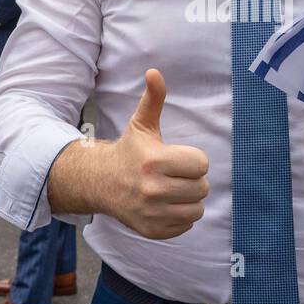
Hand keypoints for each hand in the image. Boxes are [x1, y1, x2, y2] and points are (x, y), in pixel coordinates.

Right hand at [106, 69, 207, 239]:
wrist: (101, 183)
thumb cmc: (130, 151)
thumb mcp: (141, 124)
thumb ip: (153, 98)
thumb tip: (154, 72)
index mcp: (154, 161)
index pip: (201, 164)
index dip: (192, 160)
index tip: (176, 158)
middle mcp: (152, 190)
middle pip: (202, 188)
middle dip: (192, 180)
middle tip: (174, 175)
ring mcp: (151, 214)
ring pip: (197, 210)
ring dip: (189, 200)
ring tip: (173, 190)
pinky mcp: (152, 231)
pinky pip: (186, 226)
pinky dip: (180, 217)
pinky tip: (165, 205)